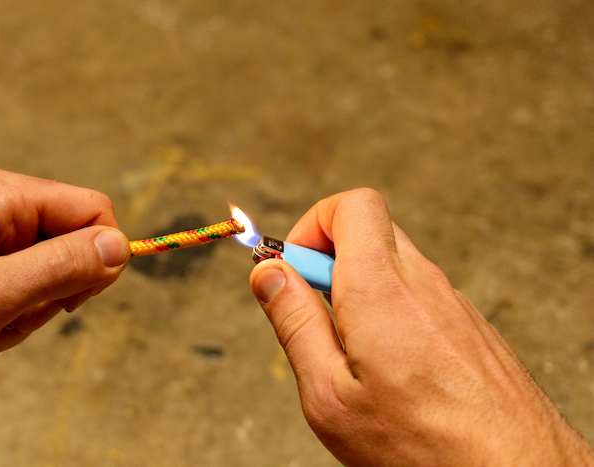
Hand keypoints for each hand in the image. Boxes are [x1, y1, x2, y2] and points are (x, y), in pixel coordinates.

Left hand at [0, 169, 129, 375]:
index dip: (99, 257)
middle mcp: (2, 205)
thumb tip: (121, 246)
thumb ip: (59, 268)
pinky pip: (22, 281)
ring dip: (28, 308)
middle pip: (73, 243)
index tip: (72, 300)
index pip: (94, 211)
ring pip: (50, 269)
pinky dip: (9, 311)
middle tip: (11, 316)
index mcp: (6, 198)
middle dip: (54, 291)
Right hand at [250, 189, 593, 465]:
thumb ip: (294, 321)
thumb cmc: (422, 445)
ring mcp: (452, 300)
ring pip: (394, 264)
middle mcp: (422, 281)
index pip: (350, 205)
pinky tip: (391, 366)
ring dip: (361, 288)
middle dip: (331, 256)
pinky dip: (392, 310)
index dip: (312, 225)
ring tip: (354, 351)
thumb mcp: (330, 392)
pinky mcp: (468, 323)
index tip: (292, 267)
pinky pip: (419, 294)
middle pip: (370, 229)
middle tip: (316, 310)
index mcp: (380, 288)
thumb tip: (268, 273)